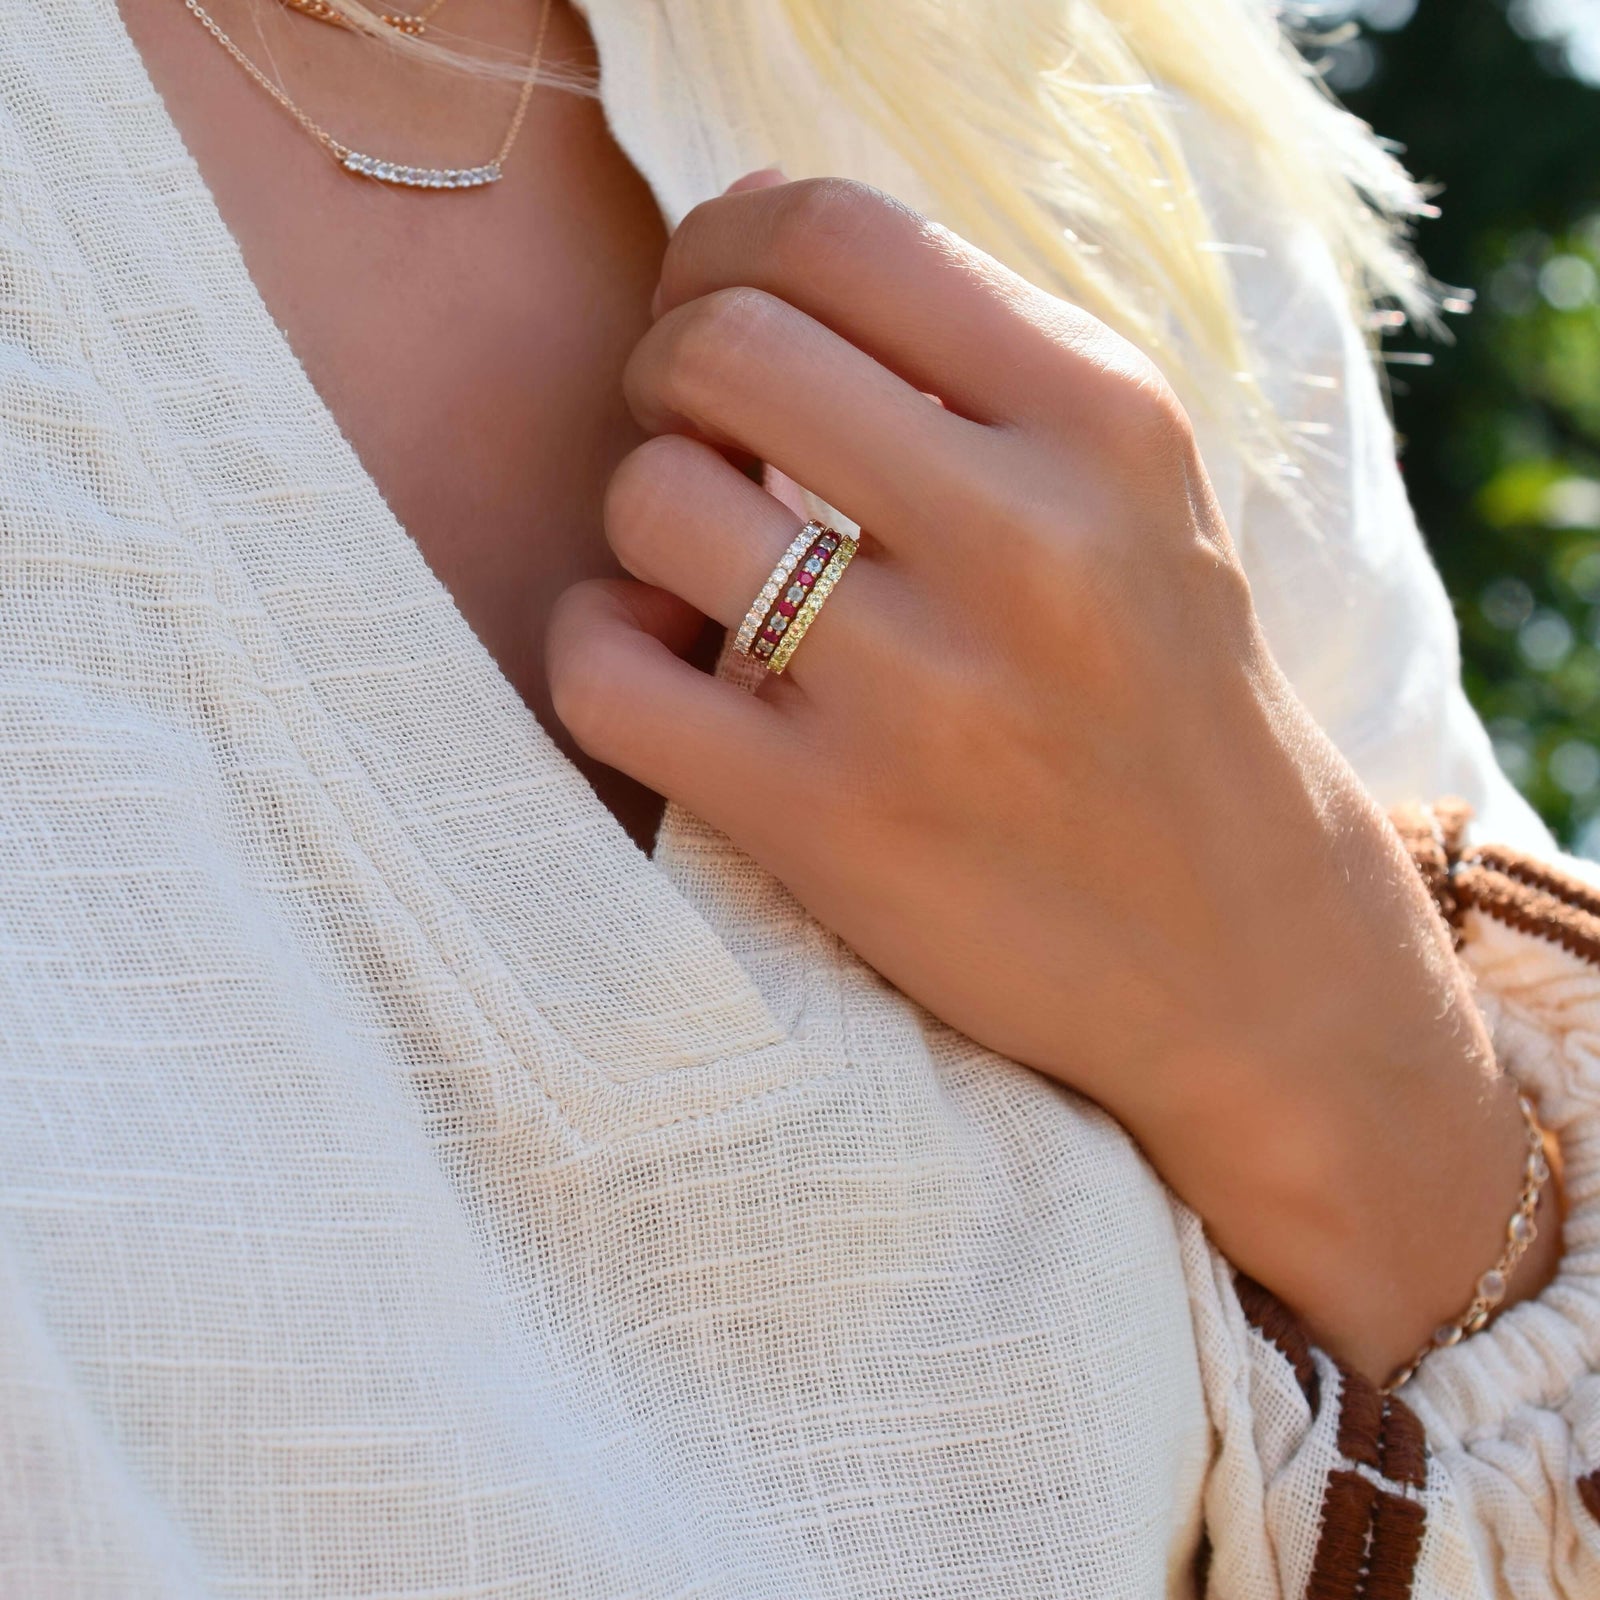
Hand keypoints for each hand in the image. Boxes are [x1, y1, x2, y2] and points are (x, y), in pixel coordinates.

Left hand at [548, 172, 1547, 1378]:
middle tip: (698, 435)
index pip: (838, 235)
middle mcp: (1027, 541)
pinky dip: (594, 647)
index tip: (717, 311)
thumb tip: (745, 209)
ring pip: (653, 501)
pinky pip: (606, 675)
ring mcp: (925, 694)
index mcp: (1104, 422)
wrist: (1240, 949)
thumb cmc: (1159, 691)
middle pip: (726, 347)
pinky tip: (665, 666)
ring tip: (705, 573)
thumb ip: (961, 344)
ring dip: (643, 519)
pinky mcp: (831, 827)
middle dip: (668, 370)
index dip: (726, 248)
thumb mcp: (1127, 485)